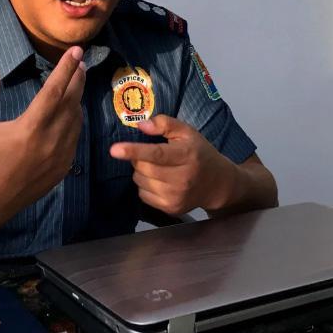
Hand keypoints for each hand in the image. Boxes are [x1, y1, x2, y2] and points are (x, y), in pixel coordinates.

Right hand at [0, 47, 85, 224]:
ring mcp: (60, 157)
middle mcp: (51, 141)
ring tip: (75, 83)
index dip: (66, 68)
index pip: (55, 90)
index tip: (76, 51)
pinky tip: (70, 113)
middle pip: (72, 102)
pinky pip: (75, 138)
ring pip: (77, 120)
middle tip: (80, 62)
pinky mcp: (63, 169)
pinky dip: (75, 122)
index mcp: (30, 128)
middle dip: (78, 79)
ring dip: (77, 100)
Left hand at [109, 115, 238, 216]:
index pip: (157, 154)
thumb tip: (141, 125)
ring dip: (142, 172)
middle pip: (143, 168)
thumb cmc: (199, 153)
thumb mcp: (188, 132)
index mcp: (187, 155)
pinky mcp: (170, 208)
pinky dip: (146, 185)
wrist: (217, 183)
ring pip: (140, 181)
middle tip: (151, 154)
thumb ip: (165, 124)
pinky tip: (160, 181)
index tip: (114, 150)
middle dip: (139, 158)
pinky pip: (143, 195)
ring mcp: (175, 196)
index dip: (134, 151)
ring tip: (158, 168)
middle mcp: (182, 178)